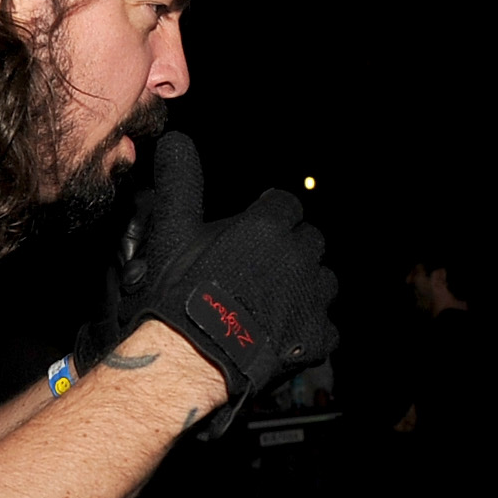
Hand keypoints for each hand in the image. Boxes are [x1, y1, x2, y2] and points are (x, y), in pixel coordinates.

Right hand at [106, 133, 336, 434]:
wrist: (191, 358)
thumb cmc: (180, 294)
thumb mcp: (173, 231)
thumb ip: (180, 182)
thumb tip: (176, 139)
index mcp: (268, 226)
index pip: (285, 205)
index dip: (270, 216)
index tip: (256, 229)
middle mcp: (299, 257)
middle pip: (309, 241)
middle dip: (291, 251)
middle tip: (261, 271)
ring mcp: (312, 299)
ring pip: (323, 282)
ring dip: (305, 288)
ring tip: (273, 304)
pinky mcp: (317, 337)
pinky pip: (324, 328)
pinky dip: (308, 332)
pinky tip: (283, 338)